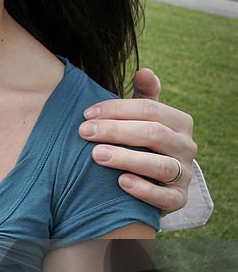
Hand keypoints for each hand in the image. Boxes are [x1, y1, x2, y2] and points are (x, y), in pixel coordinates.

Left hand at [80, 67, 195, 212]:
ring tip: (96, 155)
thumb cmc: (143, 143)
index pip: (149, 109)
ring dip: (126, 158)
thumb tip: (144, 71)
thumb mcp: (144, 118)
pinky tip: (120, 182)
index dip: (116, 109)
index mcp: (180, 122)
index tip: (86, 114)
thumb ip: (144, 96)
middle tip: (84, 132)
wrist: (155, 183)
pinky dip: (143, 189)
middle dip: (116, 131)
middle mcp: (187, 147)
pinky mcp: (179, 200)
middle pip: (154, 134)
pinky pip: (164, 197)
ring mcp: (185, 175)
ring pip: (161, 165)